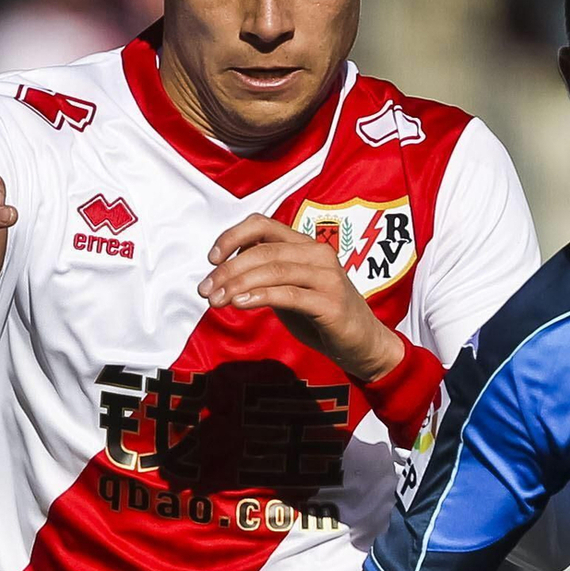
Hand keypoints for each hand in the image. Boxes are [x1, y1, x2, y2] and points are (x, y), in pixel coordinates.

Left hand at [199, 215, 403, 386]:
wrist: (364, 345)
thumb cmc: (323, 316)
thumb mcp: (289, 289)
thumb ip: (265, 275)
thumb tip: (225, 269)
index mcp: (305, 245)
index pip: (262, 225)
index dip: (232, 236)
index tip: (211, 259)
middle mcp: (318, 254)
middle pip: (262, 251)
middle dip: (227, 270)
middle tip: (205, 290)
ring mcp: (327, 277)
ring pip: (273, 270)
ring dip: (238, 285)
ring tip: (216, 301)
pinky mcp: (331, 303)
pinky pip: (288, 294)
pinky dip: (260, 296)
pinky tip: (240, 303)